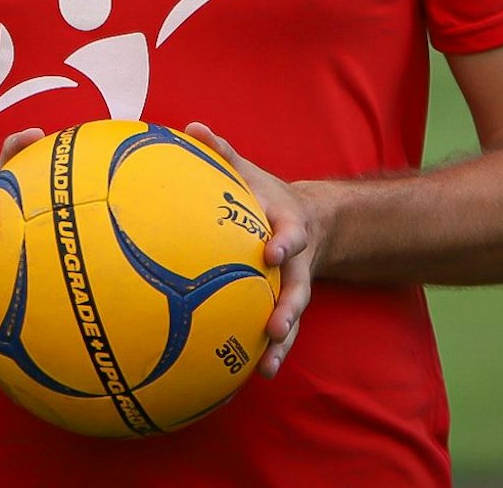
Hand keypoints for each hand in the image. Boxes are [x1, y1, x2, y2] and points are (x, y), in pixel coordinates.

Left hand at [185, 122, 318, 378]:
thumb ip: (223, 153)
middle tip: (277, 325)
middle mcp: (297, 261)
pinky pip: (281, 332)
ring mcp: (295, 286)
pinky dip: (271, 353)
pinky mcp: (286, 305)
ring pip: (294, 316)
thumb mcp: (249, 172)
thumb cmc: (264, 194)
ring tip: (269, 366)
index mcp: (289, 225)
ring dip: (284, 341)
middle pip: (300, 286)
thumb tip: (192, 127)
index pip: (291, 233)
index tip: (272, 252)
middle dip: (290, 306)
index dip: (285, 242)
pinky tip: (256, 376)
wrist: (310, 220)